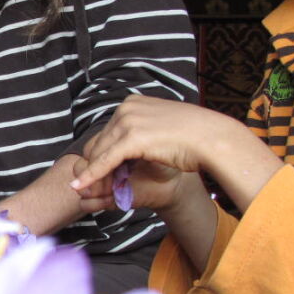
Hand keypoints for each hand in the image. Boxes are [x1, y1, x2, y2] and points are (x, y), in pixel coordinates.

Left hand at [70, 96, 280, 213]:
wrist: (213, 139)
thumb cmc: (194, 135)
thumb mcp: (160, 126)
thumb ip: (141, 131)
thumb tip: (130, 143)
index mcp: (132, 103)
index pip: (106, 132)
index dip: (101, 154)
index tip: (101, 172)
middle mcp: (127, 108)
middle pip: (99, 141)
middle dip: (95, 165)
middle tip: (93, 185)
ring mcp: (129, 121)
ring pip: (99, 152)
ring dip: (93, 173)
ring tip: (89, 189)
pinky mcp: (132, 138)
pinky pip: (105, 160)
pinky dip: (92, 174)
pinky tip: (80, 186)